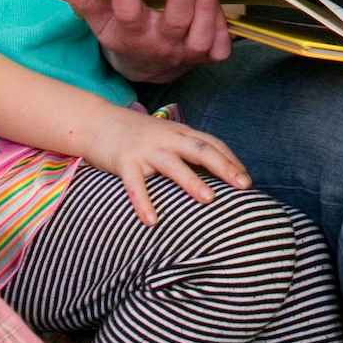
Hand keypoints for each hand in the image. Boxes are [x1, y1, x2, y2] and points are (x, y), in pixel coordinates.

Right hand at [44, 0, 231, 84]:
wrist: (148, 67)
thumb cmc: (122, 31)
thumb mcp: (98, 18)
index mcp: (129, 33)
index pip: (125, 8)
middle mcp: (159, 44)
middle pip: (174, 19)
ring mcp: (185, 53)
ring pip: (201, 32)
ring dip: (208, 2)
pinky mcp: (207, 56)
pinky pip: (219, 45)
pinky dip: (224, 25)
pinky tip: (222, 0)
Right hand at [78, 104, 250, 224]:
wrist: (96, 121)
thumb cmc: (136, 134)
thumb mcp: (165, 136)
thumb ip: (186, 149)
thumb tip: (214, 174)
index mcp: (179, 132)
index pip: (211, 143)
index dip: (230, 160)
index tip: (246, 179)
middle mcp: (166, 138)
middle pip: (200, 149)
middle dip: (223, 166)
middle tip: (243, 185)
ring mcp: (145, 149)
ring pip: (172, 164)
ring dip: (191, 181)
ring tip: (209, 199)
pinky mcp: (123, 161)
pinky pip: (135, 184)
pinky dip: (144, 202)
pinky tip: (152, 221)